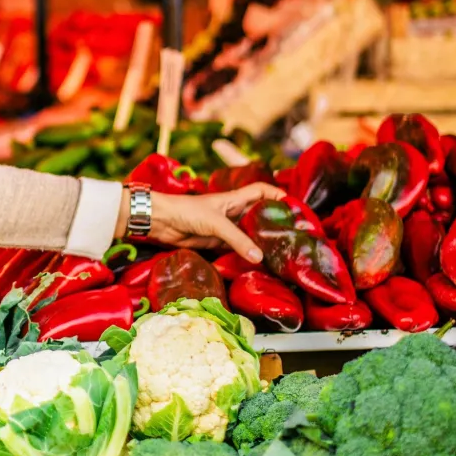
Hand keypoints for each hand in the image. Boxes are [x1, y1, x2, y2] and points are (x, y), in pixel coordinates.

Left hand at [119, 183, 285, 262]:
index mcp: (234, 199)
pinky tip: (259, 264)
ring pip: (249, 234)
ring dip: (261, 242)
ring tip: (282, 254)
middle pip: (259, 215)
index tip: (296, 207)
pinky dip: (246, 255)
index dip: (277, 195)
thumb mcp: (216, 223)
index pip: (261, 191)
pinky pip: (236, 248)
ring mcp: (224, 228)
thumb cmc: (186, 211)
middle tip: (295, 237)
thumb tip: (260, 257)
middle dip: (274, 223)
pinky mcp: (215, 243)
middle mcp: (232, 213)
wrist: (159, 221)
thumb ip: (237, 239)